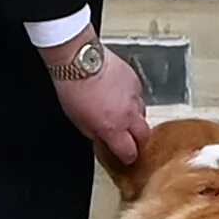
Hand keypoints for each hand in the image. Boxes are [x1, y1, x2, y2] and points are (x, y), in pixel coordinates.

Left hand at [51, 40, 150, 162]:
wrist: (80, 60)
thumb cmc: (74, 87)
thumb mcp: (77, 120)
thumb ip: (94, 133)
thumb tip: (101, 137)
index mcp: (113, 128)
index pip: (129, 152)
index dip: (128, 157)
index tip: (126, 157)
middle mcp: (128, 114)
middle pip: (144, 136)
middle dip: (139, 141)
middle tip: (131, 141)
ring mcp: (135, 96)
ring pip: (143, 114)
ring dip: (136, 119)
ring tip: (123, 115)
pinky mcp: (136, 80)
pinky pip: (139, 96)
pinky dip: (132, 100)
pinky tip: (121, 96)